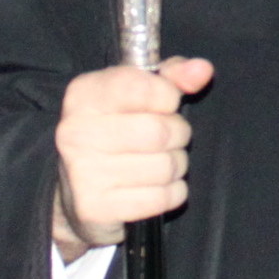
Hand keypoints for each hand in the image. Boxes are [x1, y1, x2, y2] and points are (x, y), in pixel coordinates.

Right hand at [52, 57, 211, 253]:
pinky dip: (171, 192)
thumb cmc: (116, 131)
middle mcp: (76, 131)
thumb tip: (202, 70)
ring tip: (160, 163)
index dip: (168, 97)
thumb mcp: (137, 93)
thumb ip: (171, 76)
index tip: (165, 104)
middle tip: (168, 139)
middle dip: (177, 135)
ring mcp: (83, 172)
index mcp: (84, 94)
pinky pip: (161, 198)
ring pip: (165, 166)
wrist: (77, 191)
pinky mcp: (96, 208)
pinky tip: (155, 186)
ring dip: (176, 165)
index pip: (145, 87)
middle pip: (160, 131)